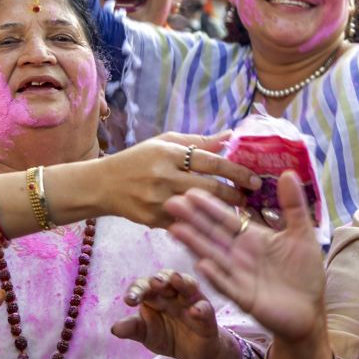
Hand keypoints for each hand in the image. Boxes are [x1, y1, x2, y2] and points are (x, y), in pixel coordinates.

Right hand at [94, 131, 259, 226]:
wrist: (103, 185)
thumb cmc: (138, 160)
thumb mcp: (165, 142)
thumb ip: (198, 141)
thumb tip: (230, 135)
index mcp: (168, 153)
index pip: (210, 161)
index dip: (236, 170)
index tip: (255, 178)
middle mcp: (163, 176)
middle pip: (209, 187)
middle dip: (235, 193)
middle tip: (251, 197)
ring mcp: (158, 201)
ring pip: (200, 208)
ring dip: (223, 211)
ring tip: (240, 211)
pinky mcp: (154, 220)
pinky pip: (186, 222)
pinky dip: (203, 223)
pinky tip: (216, 222)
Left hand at [110, 270, 234, 358]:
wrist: (194, 353)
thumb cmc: (168, 336)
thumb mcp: (148, 334)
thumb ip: (133, 329)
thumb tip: (114, 329)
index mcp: (155, 295)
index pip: (144, 286)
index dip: (137, 290)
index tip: (129, 300)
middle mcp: (173, 293)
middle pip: (166, 278)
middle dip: (160, 279)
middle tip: (153, 283)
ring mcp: (191, 300)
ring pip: (188, 284)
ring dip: (181, 281)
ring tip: (174, 280)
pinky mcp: (207, 314)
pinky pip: (205, 308)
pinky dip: (200, 308)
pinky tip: (194, 311)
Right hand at [165, 171, 324, 343]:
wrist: (311, 311)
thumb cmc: (305, 272)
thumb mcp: (303, 234)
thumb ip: (293, 205)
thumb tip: (287, 172)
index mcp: (252, 238)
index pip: (226, 219)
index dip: (209, 206)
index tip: (190, 191)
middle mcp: (240, 255)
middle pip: (212, 234)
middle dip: (192, 219)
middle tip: (171, 203)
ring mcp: (239, 276)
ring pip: (213, 256)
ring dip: (194, 244)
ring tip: (174, 229)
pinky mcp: (244, 298)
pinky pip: (227, 285)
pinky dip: (215, 276)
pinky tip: (201, 264)